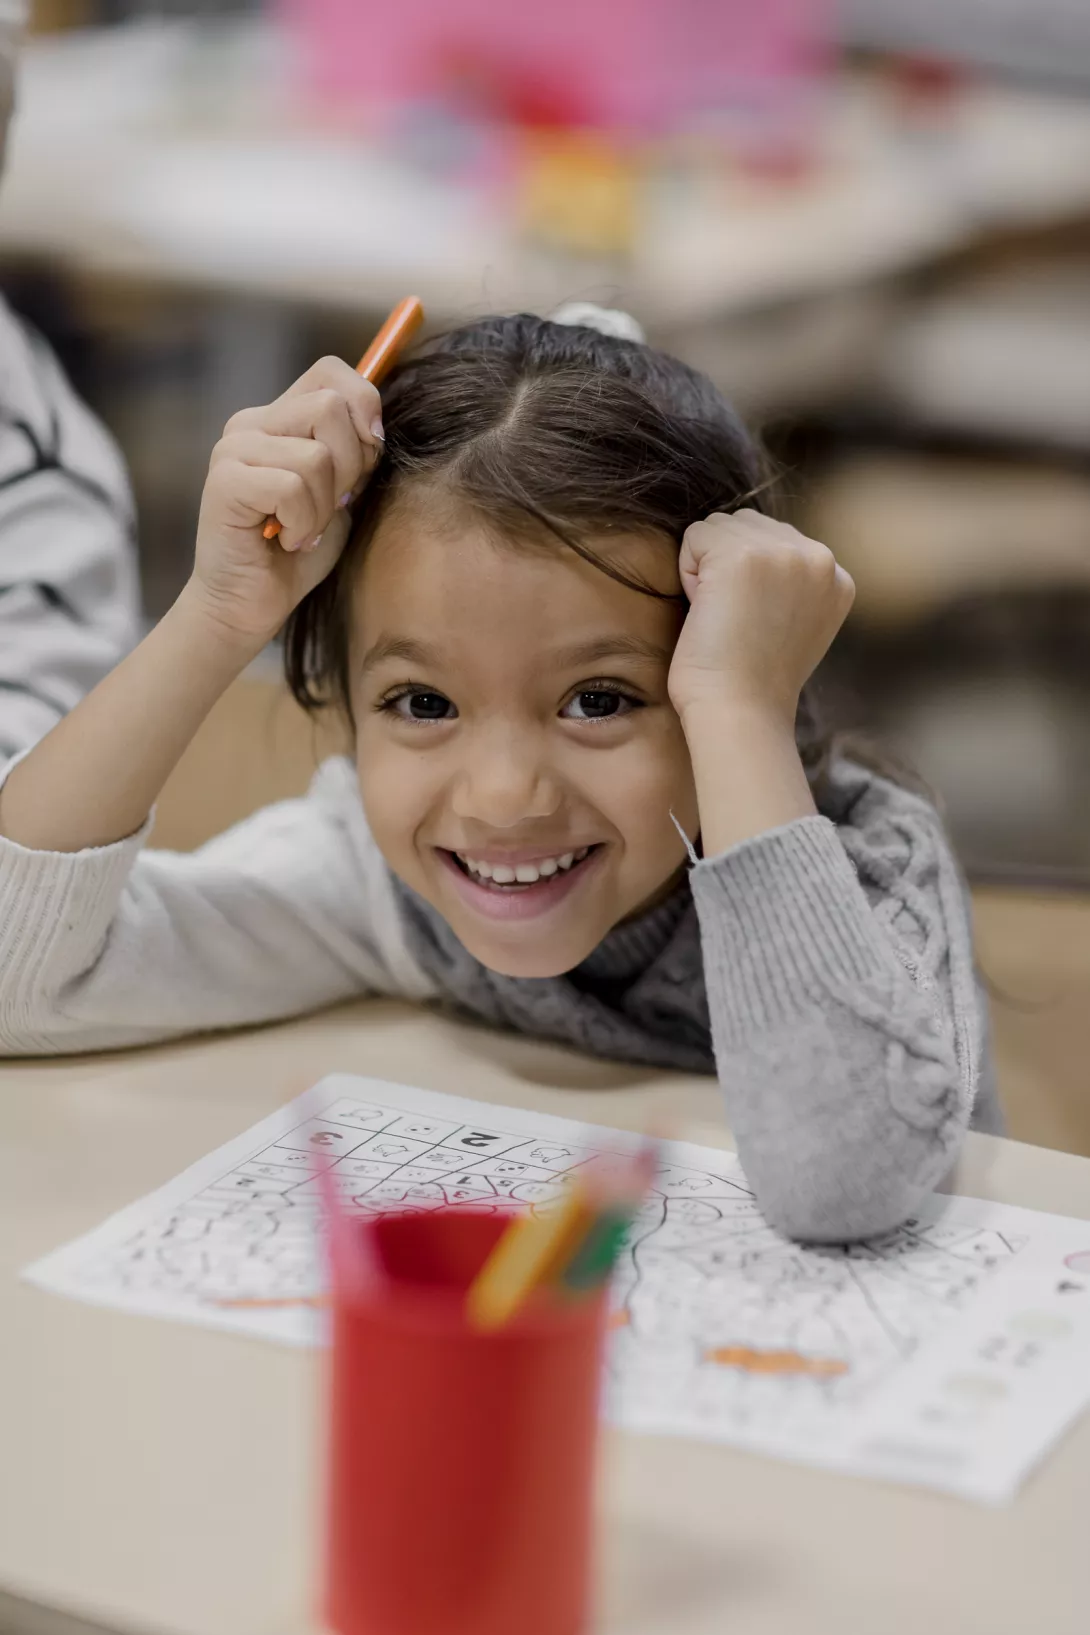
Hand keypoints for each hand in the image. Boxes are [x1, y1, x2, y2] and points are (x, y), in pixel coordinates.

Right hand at [184, 356, 384, 649]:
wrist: (252, 605)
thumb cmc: (299, 553)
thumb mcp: (342, 495)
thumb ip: (355, 454)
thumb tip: (376, 425)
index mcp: (279, 418)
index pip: (331, 371)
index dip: (364, 405)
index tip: (370, 453)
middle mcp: (251, 423)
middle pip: (330, 406)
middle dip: (350, 465)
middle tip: (332, 506)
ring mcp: (233, 450)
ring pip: (316, 454)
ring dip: (324, 506)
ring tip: (306, 530)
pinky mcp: (225, 482)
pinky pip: (292, 487)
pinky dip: (305, 524)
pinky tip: (289, 541)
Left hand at [668, 510, 854, 726]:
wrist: (740, 713)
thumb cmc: (751, 683)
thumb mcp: (795, 625)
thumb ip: (790, 583)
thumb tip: (754, 554)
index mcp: (838, 578)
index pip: (777, 541)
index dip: (751, 581)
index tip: (757, 626)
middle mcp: (820, 558)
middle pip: (749, 525)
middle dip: (728, 566)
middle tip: (736, 622)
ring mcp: (785, 552)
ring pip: (721, 527)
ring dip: (707, 567)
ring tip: (723, 616)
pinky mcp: (744, 555)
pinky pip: (695, 536)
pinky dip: (688, 572)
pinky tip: (707, 611)